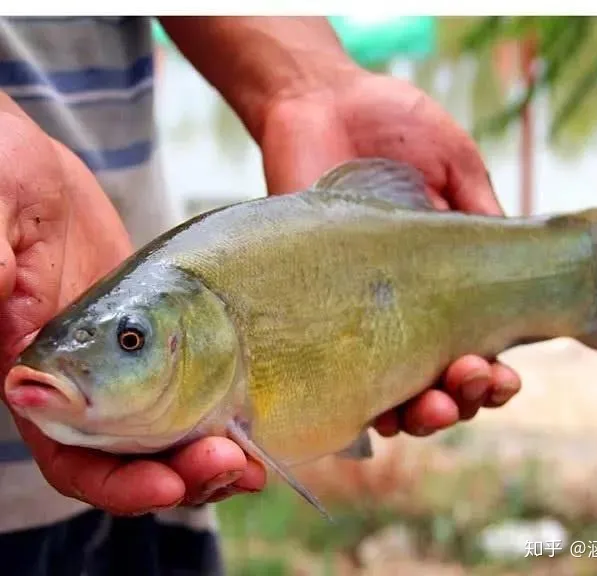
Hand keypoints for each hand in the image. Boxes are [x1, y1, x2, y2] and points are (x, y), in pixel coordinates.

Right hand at [0, 94, 264, 514]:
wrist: (44, 178)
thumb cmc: (3, 178)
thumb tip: (5, 310)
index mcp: (35, 368)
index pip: (69, 453)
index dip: (114, 481)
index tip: (163, 485)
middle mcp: (79, 383)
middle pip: (127, 459)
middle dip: (178, 475)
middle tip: (230, 465)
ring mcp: (119, 368)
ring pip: (164, 439)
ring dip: (206, 458)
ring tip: (253, 463)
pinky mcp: (156, 347)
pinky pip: (188, 397)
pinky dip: (220, 418)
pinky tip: (253, 423)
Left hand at [259, 69, 521, 437]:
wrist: (320, 102)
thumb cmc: (392, 125)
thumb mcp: (454, 161)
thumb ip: (481, 212)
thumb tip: (516, 264)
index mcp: (440, 276)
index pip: (473, 344)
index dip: (491, 373)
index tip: (497, 372)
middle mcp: (399, 302)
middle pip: (436, 379)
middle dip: (460, 398)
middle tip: (467, 383)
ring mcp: (351, 307)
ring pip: (387, 387)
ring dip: (416, 413)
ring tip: (430, 408)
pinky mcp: (304, 298)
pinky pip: (327, 365)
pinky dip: (351, 398)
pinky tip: (371, 411)